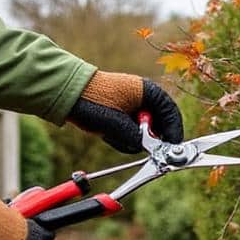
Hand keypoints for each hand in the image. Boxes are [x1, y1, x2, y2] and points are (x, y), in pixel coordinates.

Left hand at [67, 71, 183, 152]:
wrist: (65, 94)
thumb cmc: (92, 100)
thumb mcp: (116, 122)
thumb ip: (135, 137)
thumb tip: (147, 148)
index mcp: (147, 91)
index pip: (170, 112)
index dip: (173, 131)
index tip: (171, 147)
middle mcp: (143, 98)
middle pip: (158, 125)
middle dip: (148, 138)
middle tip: (140, 147)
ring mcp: (132, 107)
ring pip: (143, 132)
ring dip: (131, 139)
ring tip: (113, 135)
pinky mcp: (122, 115)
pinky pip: (131, 133)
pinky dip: (122, 138)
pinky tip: (108, 134)